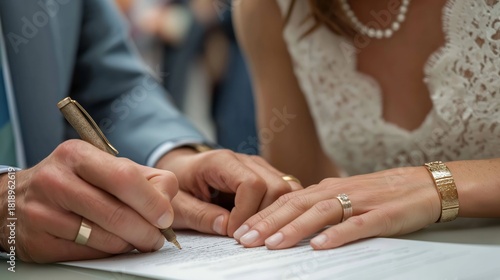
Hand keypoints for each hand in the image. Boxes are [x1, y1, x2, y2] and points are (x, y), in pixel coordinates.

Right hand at [0, 140, 177, 262]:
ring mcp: (43, 212)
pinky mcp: (39, 242)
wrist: (16, 200)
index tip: (165, 217)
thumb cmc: (72, 180)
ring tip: (136, 239)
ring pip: (105, 238)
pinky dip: (109, 252)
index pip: (125, 178)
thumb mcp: (103, 166)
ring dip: (130, 244)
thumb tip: (168, 197)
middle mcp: (56, 180)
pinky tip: (111, 243)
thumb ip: (142, 177)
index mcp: (77, 155)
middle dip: (147, 231)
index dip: (152, 201)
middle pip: (117, 213)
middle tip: (157, 237)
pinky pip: (89, 253)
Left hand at [156, 148, 302, 235]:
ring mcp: (258, 167)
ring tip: (254, 233)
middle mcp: (245, 160)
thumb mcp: (178, 204)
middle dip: (264, 217)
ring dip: (274, 215)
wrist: (181, 170)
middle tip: (244, 237)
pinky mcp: (265, 177)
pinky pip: (283, 193)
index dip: (246, 213)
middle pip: (275, 186)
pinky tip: (261, 225)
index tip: (232, 232)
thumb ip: (199, 214)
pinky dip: (277, 211)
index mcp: (221, 161)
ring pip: (286, 189)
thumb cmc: (178, 186)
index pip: (251, 184)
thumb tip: (226, 226)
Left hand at [233, 167, 440, 249]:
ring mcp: (360, 202)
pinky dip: (337, 234)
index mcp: (327, 188)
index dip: (262, 215)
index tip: (241, 230)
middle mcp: (338, 191)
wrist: (424, 185)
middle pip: (296, 205)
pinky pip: (357, 225)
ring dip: (294, 229)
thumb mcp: (346, 194)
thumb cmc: (382, 192)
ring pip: (320, 213)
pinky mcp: (382, 215)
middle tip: (244, 239)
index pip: (287, 201)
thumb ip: (321, 204)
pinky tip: (320, 246)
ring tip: (271, 244)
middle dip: (267, 223)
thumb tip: (292, 216)